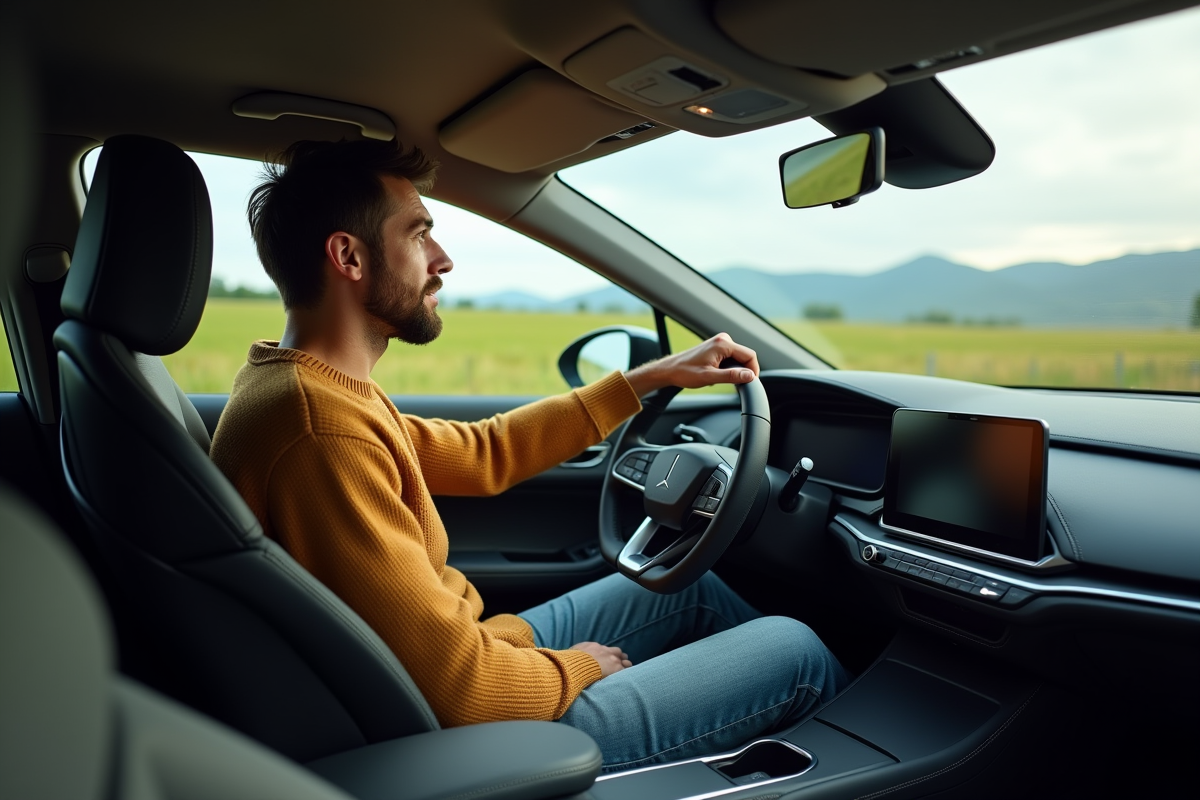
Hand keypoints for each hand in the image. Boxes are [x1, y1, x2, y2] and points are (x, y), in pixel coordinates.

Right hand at [570, 641, 631, 676]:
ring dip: (625, 666)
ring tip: (624, 672)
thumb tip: (571, 655)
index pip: (605, 649)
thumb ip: (576, 653)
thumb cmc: (572, 661)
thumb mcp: (572, 652)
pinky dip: (626, 674)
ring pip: (626, 662)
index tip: (608, 659)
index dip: (608, 655)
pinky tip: (626, 679)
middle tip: (619, 664)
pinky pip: (626, 671)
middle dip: (619, 657)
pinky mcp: (617, 669)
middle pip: (618, 652)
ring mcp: (613, 660)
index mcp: (594, 647)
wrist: (578, 666)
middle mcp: (606, 651)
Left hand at [624, 333, 759, 396]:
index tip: (750, 383)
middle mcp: (723, 339)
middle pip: (745, 356)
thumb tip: (749, 376)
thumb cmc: (685, 372)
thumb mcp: (710, 377)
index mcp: (723, 343)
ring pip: (739, 358)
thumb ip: (731, 376)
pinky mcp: (717, 347)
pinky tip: (718, 374)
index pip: (750, 355)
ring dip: (735, 370)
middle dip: (744, 370)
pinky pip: (731, 358)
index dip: (753, 371)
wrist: (670, 370)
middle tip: (735, 384)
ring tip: (721, 378)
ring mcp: (720, 342)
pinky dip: (729, 368)